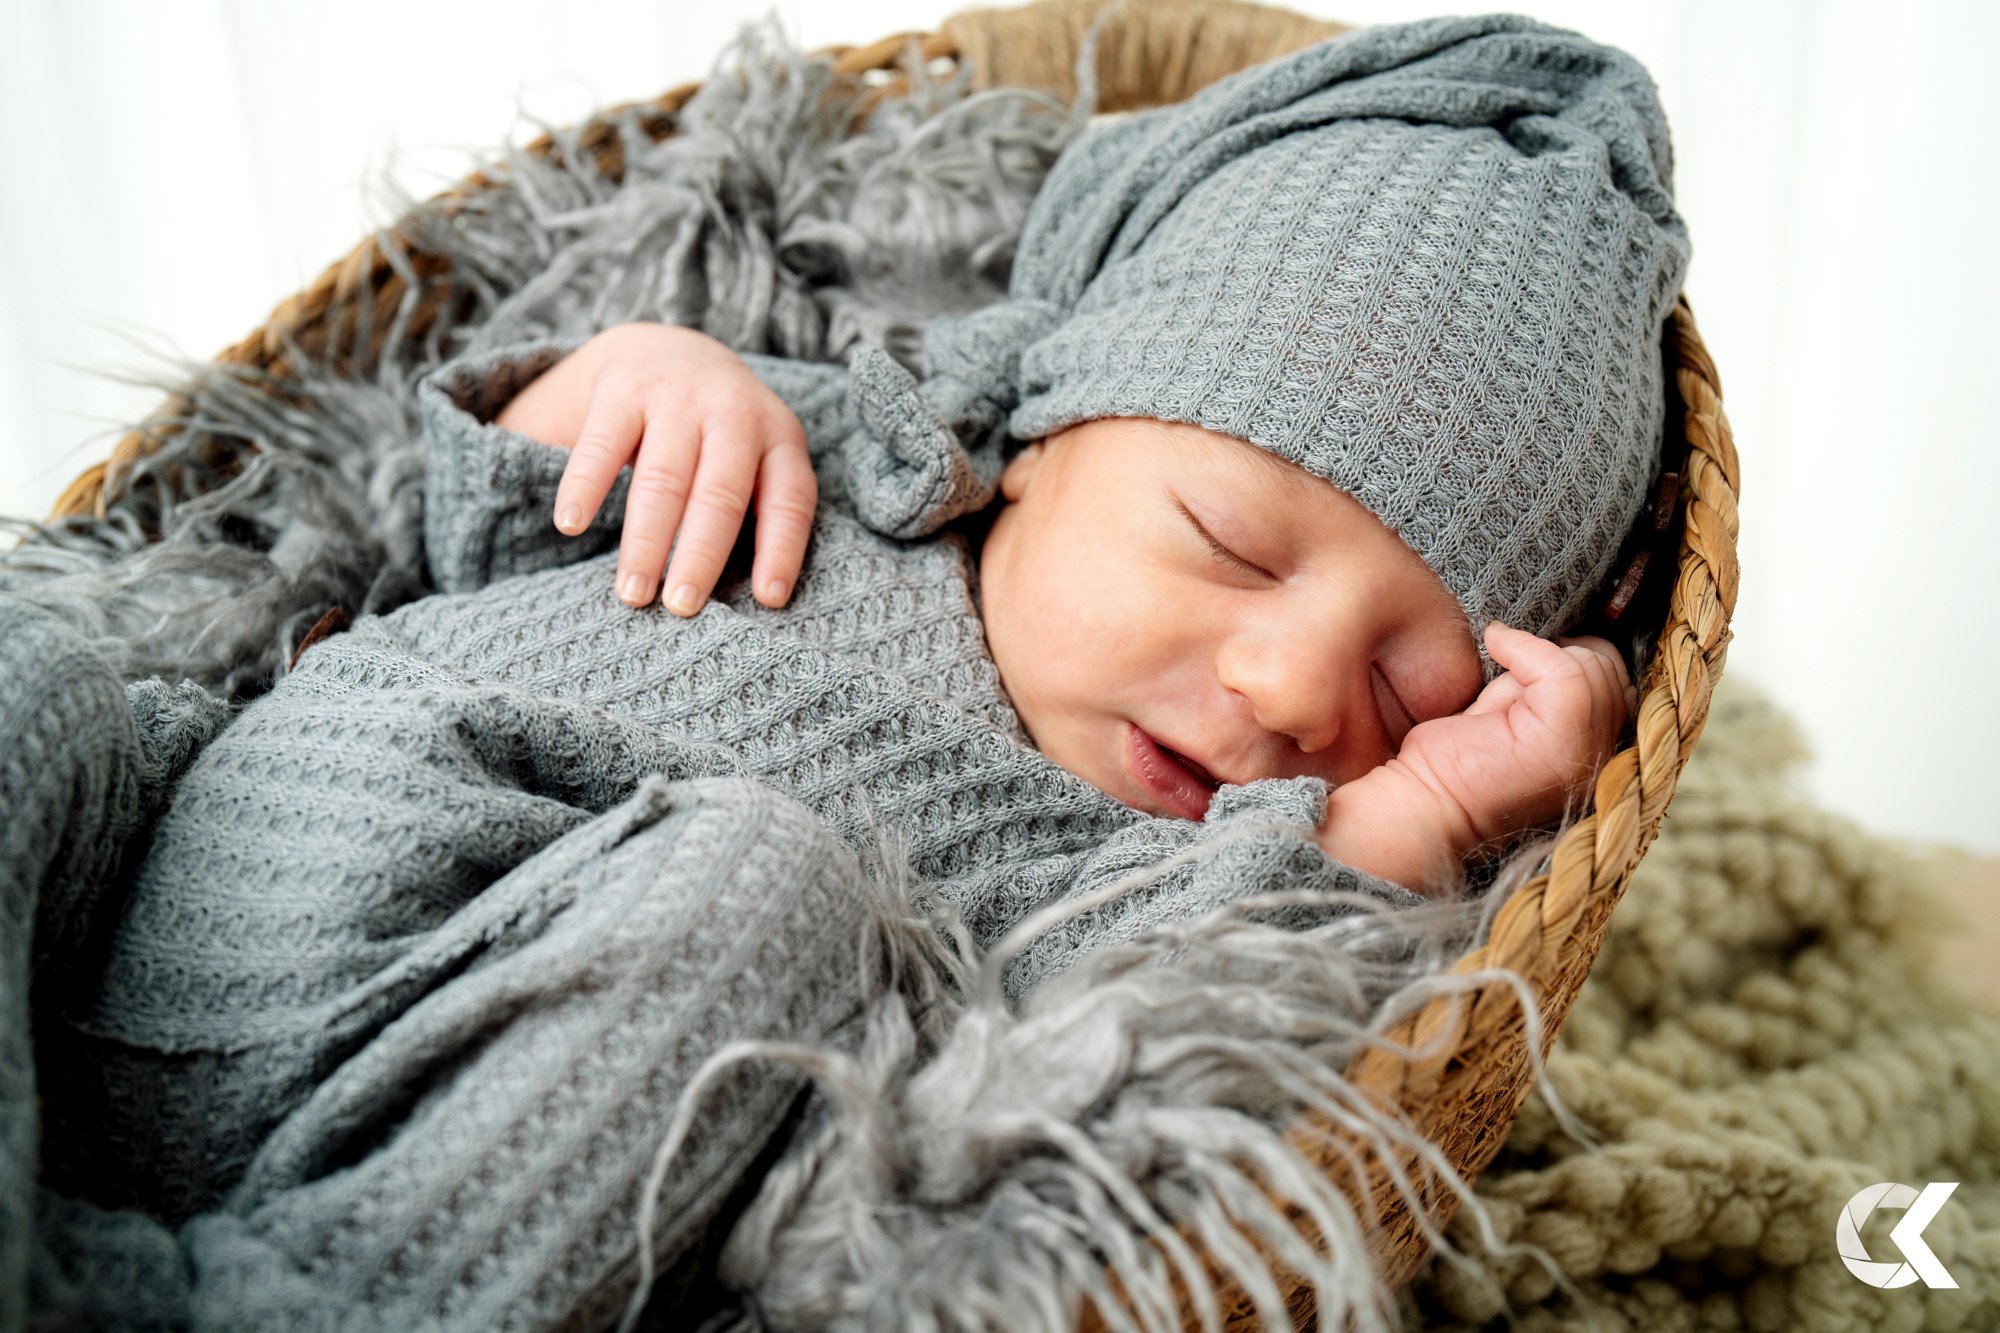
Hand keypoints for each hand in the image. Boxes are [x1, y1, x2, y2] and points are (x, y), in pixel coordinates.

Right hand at [494, 323, 816, 613]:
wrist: (668, 347)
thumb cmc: (717, 435)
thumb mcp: (755, 458)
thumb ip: (756, 511)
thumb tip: (752, 604)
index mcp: (779, 438)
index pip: (788, 500)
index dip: (781, 551)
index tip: (768, 601)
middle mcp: (734, 411)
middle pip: (720, 494)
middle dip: (700, 555)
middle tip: (681, 608)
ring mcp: (678, 394)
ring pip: (663, 478)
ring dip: (646, 541)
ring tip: (632, 594)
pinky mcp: (624, 385)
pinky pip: (603, 443)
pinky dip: (586, 485)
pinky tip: (571, 524)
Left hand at [1316, 623, 1634, 892]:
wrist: (1421, 806)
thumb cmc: (1452, 766)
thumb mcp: (1510, 714)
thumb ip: (1546, 685)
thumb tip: (1564, 638)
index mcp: (1594, 755)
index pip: (1613, 681)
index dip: (1572, 661)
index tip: (1523, 669)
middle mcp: (1604, 759)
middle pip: (1607, 669)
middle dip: (1558, 657)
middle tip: (1507, 677)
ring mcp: (1588, 751)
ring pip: (1591, 666)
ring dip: (1540, 656)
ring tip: (1500, 683)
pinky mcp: (1563, 738)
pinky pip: (1563, 669)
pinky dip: (1524, 647)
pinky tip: (1495, 648)